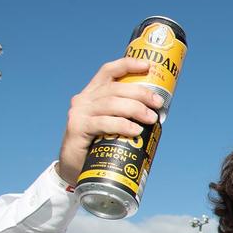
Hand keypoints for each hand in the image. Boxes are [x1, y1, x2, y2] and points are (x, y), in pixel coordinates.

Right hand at [57, 58, 163, 183]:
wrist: (75, 168)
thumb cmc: (99, 144)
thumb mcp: (112, 123)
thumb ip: (126, 113)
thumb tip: (158, 112)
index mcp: (94, 93)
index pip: (109, 71)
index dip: (127, 65)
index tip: (148, 66)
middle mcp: (84, 99)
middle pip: (115, 88)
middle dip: (140, 93)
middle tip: (158, 104)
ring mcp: (79, 113)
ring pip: (111, 104)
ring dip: (135, 109)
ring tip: (151, 119)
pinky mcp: (77, 128)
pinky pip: (102, 123)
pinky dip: (121, 125)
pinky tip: (134, 131)